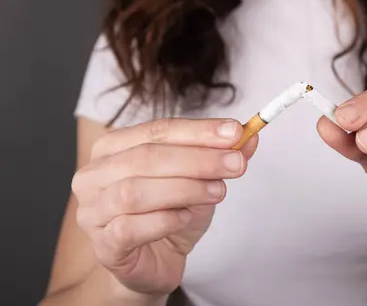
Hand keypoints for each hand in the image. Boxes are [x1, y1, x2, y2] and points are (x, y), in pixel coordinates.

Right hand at [72, 118, 257, 297]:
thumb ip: (221, 155)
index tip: (235, 131)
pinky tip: (186, 218)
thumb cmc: (170, 213)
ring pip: (136, 192)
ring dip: (185, 188)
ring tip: (218, 191)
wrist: (156, 261)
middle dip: (198, 159)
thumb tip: (249, 136)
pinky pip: (130, 228)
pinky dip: (165, 220)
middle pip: (146, 157)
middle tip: (236, 163)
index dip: (198, 130)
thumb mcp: (201, 179)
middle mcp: (94, 176)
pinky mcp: (103, 245)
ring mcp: (92, 211)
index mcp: (112, 148)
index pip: (156, 130)